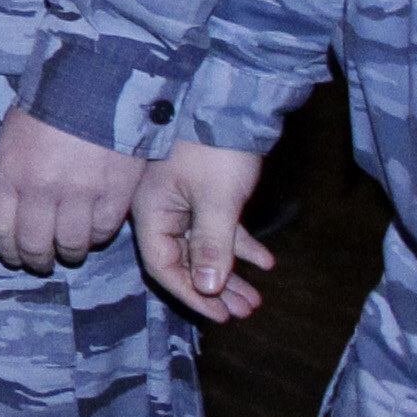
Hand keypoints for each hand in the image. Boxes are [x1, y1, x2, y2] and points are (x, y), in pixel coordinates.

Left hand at [0, 106, 144, 274]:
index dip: (7, 250)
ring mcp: (80, 195)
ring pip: (71, 245)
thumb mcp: (12, 138)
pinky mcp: (115, 194)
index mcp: (8, 175)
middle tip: (42, 262)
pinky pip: (104, 231)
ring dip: (69, 253)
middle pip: (34, 244)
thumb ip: (11, 177)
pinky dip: (98, 236)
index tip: (14, 257)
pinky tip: (94, 231)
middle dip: (36, 259)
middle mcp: (40, 191)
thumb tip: (14, 211)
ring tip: (70, 251)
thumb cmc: (50, 106)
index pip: (0, 230)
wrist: (96, 83)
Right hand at [133, 141, 276, 321]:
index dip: (191, 294)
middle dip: (215, 289)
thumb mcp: (217, 201)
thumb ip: (211, 246)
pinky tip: (265, 261)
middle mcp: (161, 211)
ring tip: (255, 298)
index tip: (220, 315)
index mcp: (151, 212)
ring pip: (203, 248)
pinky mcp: (205, 194)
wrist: (232, 102)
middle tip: (243, 313)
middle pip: (183, 262)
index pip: (162, 266)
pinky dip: (240, 246)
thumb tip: (208, 289)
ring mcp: (182, 202)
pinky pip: (218, 229)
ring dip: (230, 272)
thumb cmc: (217, 149)